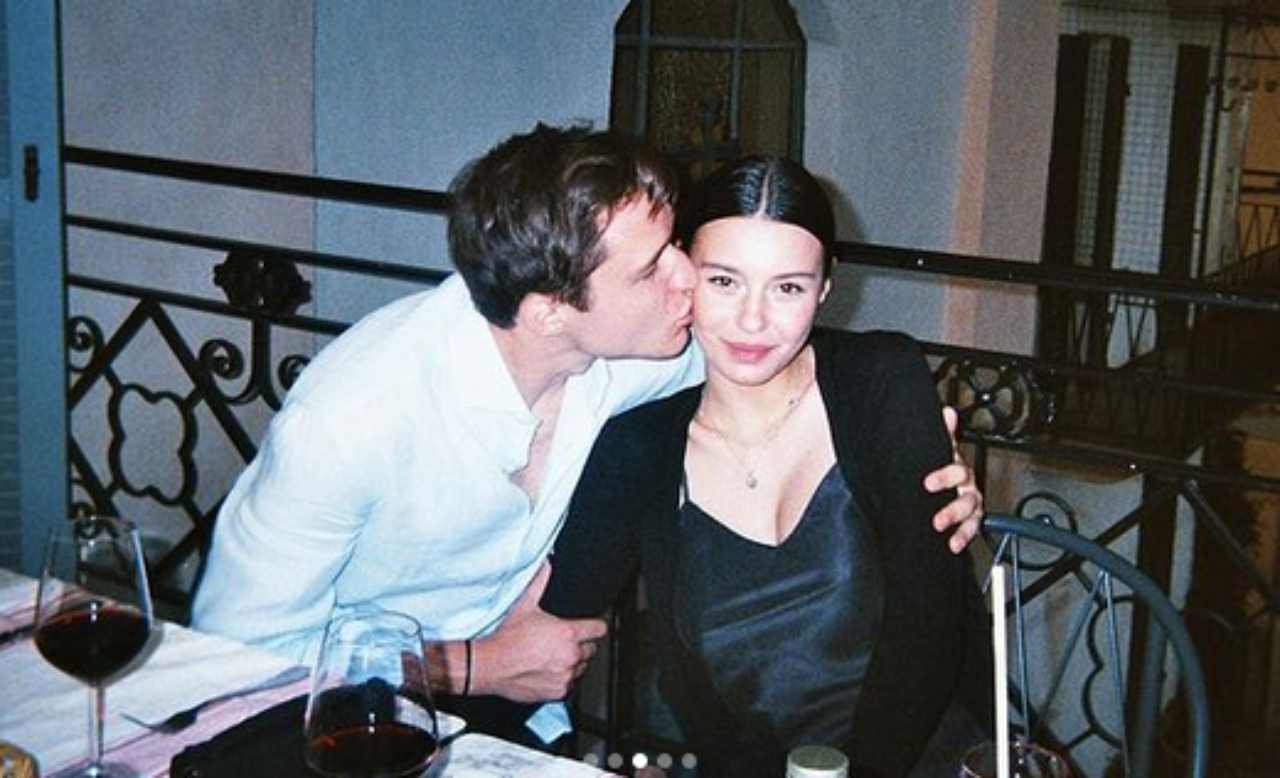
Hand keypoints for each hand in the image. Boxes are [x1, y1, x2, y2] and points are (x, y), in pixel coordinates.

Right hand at [472, 559, 607, 702]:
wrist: (491, 665)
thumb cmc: (507, 638)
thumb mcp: (524, 605)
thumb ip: (539, 583)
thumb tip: (545, 564)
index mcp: (568, 633)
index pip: (599, 629)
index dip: (595, 627)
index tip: (593, 628)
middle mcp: (571, 655)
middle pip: (591, 650)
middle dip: (581, 646)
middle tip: (564, 643)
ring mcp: (565, 675)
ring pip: (581, 668)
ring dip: (572, 663)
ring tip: (554, 657)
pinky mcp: (558, 691)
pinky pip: (569, 685)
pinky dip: (562, 679)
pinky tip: (548, 671)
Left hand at [924, 406, 984, 552]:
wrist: (944, 484)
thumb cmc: (944, 466)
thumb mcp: (941, 449)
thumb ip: (944, 433)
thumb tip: (947, 413)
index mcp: (959, 470)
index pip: (957, 471)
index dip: (945, 477)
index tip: (928, 484)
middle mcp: (968, 487)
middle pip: (968, 497)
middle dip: (953, 509)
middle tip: (938, 518)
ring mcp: (971, 504)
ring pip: (971, 514)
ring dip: (959, 524)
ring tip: (943, 531)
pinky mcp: (970, 519)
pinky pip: (972, 528)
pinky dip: (964, 536)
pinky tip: (953, 544)